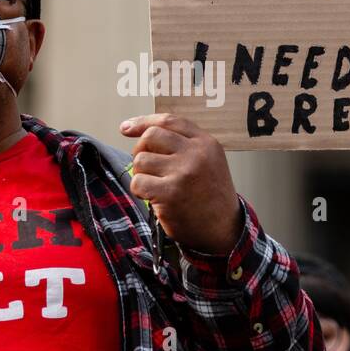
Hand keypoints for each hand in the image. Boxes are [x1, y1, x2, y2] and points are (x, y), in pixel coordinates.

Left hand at [119, 113, 243, 254]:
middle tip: (145, 166)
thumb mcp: (208, 161)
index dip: (144, 122)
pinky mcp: (170, 193)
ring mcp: (183, 172)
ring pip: (141, 160)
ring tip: (155, 185)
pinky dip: (139, 190)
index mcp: (206, 143)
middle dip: (140, 149)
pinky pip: (138, 182)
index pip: (169, 121)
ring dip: (141, 173)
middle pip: (151, 136)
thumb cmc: (210, 196)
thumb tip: (142, 132)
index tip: (126, 128)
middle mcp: (196, 154)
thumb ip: (184, 144)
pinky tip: (152, 198)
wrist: (223, 229)